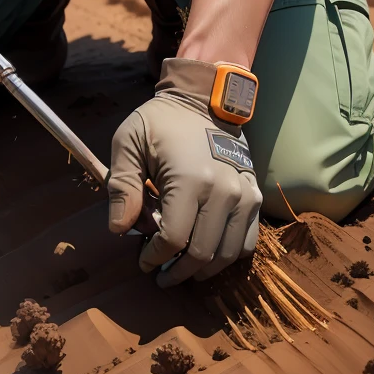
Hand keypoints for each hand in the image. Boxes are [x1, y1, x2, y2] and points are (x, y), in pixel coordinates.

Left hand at [107, 58, 261, 286]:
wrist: (203, 99)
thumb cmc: (161, 122)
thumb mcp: (129, 143)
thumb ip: (121, 186)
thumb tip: (119, 231)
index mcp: (190, 179)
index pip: (174, 239)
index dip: (154, 257)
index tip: (142, 261)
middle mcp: (223, 191)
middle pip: (202, 253)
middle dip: (177, 271)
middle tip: (160, 274)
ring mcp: (244, 194)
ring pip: (228, 254)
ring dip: (204, 270)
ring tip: (182, 269)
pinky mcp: (254, 194)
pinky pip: (248, 241)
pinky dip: (228, 255)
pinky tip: (208, 255)